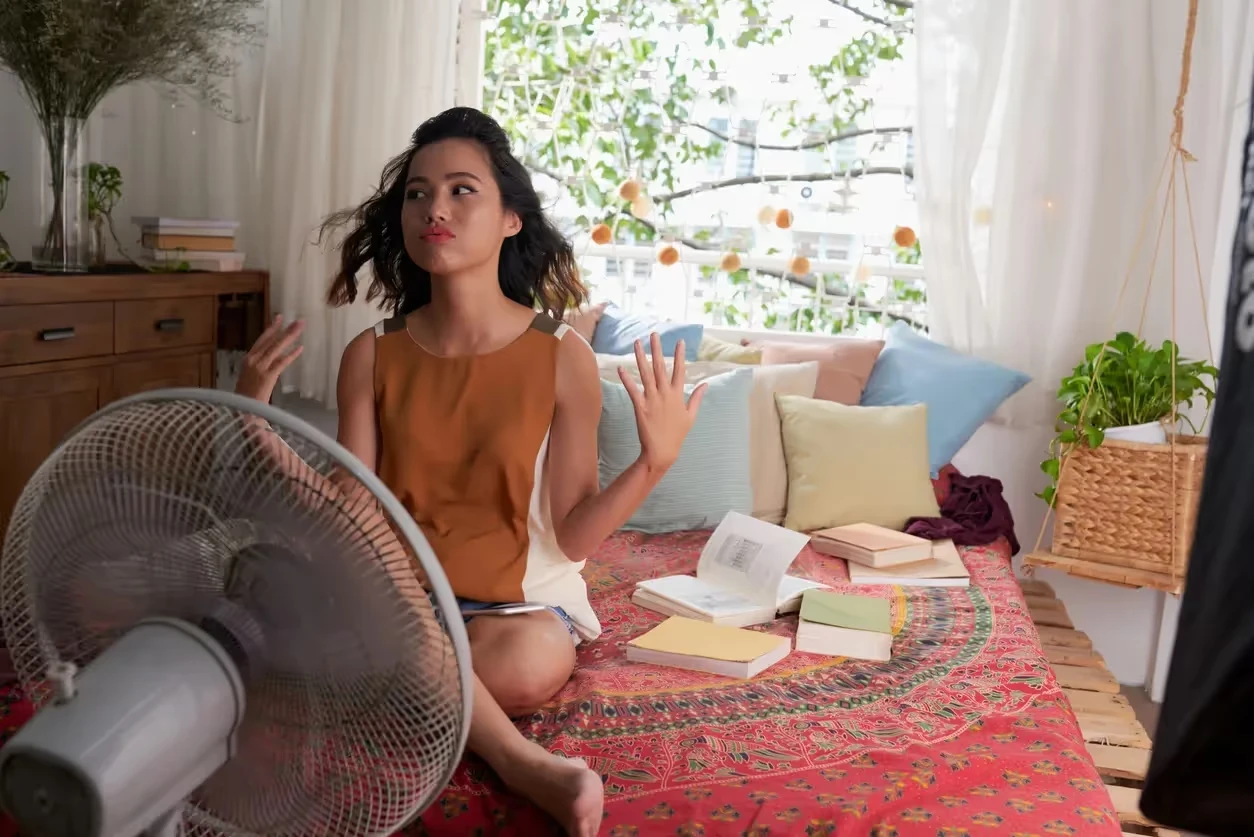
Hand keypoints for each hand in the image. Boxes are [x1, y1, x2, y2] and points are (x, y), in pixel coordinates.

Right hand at [236, 315, 303, 402]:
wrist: (241, 410)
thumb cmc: (245, 397)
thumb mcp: (250, 377)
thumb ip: (260, 366)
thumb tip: (274, 357)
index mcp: (248, 359)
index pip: (261, 339)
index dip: (271, 328)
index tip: (279, 317)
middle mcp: (253, 360)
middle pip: (271, 340)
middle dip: (285, 329)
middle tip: (298, 321)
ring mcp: (260, 367)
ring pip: (277, 347)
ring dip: (290, 336)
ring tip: (300, 327)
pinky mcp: (267, 376)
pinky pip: (281, 362)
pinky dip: (291, 355)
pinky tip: (300, 348)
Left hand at [619, 332, 705, 472]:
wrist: (662, 451)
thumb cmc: (677, 434)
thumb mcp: (691, 415)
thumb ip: (697, 397)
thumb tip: (706, 384)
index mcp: (678, 395)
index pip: (680, 370)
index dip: (680, 355)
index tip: (679, 341)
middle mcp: (665, 394)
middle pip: (661, 367)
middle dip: (657, 349)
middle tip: (654, 334)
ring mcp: (652, 400)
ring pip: (646, 374)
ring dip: (640, 357)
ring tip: (637, 343)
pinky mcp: (640, 407)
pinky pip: (632, 390)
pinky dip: (626, 379)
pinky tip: (621, 368)